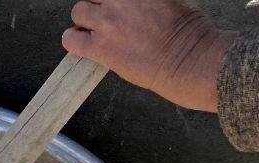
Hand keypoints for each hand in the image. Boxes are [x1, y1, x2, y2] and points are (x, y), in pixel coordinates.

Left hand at [63, 0, 235, 111]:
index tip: (114, 6)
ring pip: (78, 11)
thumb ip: (142, 0)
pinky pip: (70, 39)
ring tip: (98, 31)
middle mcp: (118, 0)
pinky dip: (73, 40)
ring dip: (86, 20)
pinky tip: (85, 45)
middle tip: (109, 18)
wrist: (187, 60)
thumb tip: (136, 3)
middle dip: (99, 5)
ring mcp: (107, 22)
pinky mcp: (100, 47)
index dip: (108, 0)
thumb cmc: (188, 31)